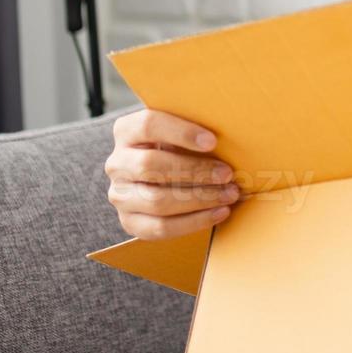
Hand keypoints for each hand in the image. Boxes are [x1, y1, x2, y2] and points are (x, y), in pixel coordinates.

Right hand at [104, 108, 236, 240]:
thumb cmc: (181, 148)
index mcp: (126, 131)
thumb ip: (195, 132)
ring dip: (199, 198)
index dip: (181, 133)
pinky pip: (159, 227)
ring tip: (229, 195)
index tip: (212, 141)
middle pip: (151, 165)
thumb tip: (235, 132)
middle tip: (228, 174)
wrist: (163, 175)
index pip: (148, 125)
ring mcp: (120, 194)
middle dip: (195, 171)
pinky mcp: (129, 221)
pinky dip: (194, 222)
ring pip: (156, 200)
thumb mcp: (183, 133)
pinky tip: (219, 213)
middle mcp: (117, 163)